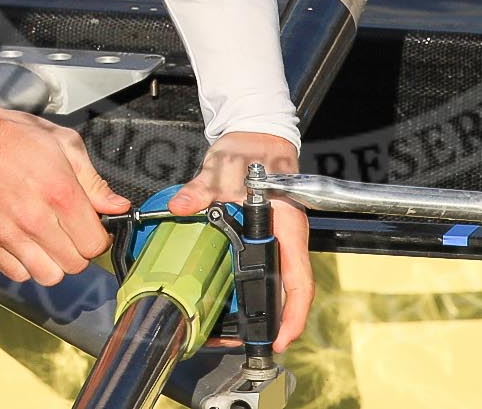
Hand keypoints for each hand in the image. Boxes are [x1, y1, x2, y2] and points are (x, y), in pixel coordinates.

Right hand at [0, 107, 131, 284]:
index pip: (94, 243)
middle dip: (78, 251)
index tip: (93, 228)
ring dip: (54, 263)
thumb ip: (93, 180)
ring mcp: (7, 234)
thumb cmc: (13, 136)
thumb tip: (118, 207)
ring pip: (47, 276)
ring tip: (48, 242)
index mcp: (60, 193)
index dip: (99, 237)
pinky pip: (16, 273)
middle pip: (74, 264)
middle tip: (70, 232)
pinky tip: (24, 243)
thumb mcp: (63, 143)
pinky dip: (24, 264)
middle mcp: (35, 219)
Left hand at [165, 131, 311, 353]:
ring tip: (237, 332)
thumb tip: (181, 205)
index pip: (300, 280)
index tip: (281, 338)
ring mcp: (280, 240)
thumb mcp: (224, 170)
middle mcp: (288, 238)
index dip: (293, 314)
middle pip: (290, 291)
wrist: (256, 137)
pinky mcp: (268, 238)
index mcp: (287, 227)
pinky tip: (233, 301)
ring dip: (264, 308)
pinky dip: (254, 290)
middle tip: (249, 344)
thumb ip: (203, 190)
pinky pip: (267, 271)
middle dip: (275, 322)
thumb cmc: (251, 152)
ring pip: (279, 284)